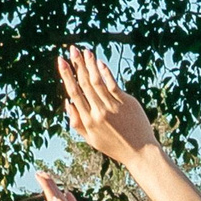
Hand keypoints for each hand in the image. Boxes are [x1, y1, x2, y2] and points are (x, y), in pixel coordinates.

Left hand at [35, 171, 103, 200]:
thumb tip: (53, 200)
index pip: (53, 200)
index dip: (46, 186)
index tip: (39, 174)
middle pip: (56, 199)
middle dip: (49, 186)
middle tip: (41, 173)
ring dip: (57, 191)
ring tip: (51, 181)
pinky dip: (70, 200)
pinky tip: (68, 194)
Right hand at [57, 46, 157, 165]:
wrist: (140, 151)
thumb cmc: (114, 146)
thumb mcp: (91, 139)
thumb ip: (77, 122)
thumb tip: (68, 103)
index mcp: (88, 121)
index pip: (74, 93)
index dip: (67, 76)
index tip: (61, 62)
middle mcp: (98, 113)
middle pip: (84, 84)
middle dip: (77, 65)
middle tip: (72, 49)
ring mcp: (112, 107)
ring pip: (97, 81)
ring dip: (90, 64)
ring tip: (85, 51)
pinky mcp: (126, 103)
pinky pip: (112, 84)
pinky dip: (105, 72)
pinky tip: (99, 62)